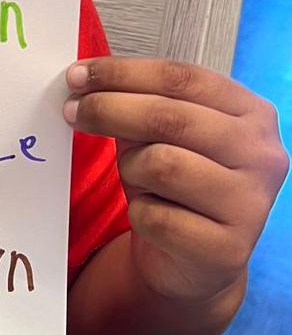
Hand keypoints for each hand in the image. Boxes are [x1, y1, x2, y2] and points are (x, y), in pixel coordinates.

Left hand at [65, 58, 287, 304]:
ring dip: (131, 167)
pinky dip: (138, 214)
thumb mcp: (161, 137)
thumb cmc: (176, 187)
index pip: (183, 78)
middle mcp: (262, 155)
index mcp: (252, 114)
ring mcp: (250, 204)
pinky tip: (150, 216)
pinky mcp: (227, 249)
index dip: (125, 73)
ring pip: (162, 165)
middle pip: (170, 117)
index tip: (79, 75)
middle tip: (72, 111)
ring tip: (134, 176)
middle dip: (109, 109)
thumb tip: (85, 80)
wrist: (195, 261)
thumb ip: (137, 103)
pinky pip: (156, 218)